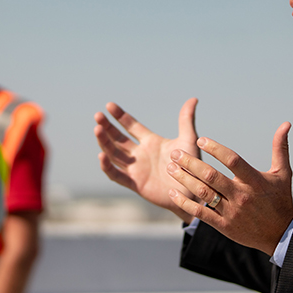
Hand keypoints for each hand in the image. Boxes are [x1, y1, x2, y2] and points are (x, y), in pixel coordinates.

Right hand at [94, 98, 199, 222]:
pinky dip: (107, 166)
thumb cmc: (193, 167)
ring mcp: (136, 169)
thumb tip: (193, 98)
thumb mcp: (188, 140)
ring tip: (97, 129)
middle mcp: (140, 154)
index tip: (109, 105)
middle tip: (98, 116)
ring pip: (114, 154)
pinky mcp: (135, 183)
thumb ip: (186, 120)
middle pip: (118, 139)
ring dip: (104, 143)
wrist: (194, 193)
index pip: (131, 126)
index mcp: (151, 142)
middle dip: (107, 127)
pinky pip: (117, 175)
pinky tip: (101, 156)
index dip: (120, 116)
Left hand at [166, 122, 292, 254]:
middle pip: (211, 176)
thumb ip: (280, 148)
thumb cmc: (280, 200)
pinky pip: (200, 213)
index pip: (232, 160)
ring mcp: (231, 211)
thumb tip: (285, 124)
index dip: (215, 149)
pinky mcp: (224, 226)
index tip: (200, 139)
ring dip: (184, 179)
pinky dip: (185, 202)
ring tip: (170, 168)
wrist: (281, 234)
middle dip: (190, 162)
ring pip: (203, 193)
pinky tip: (173, 192)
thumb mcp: (283, 173)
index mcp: (254, 180)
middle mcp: (241, 195)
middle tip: (174, 153)